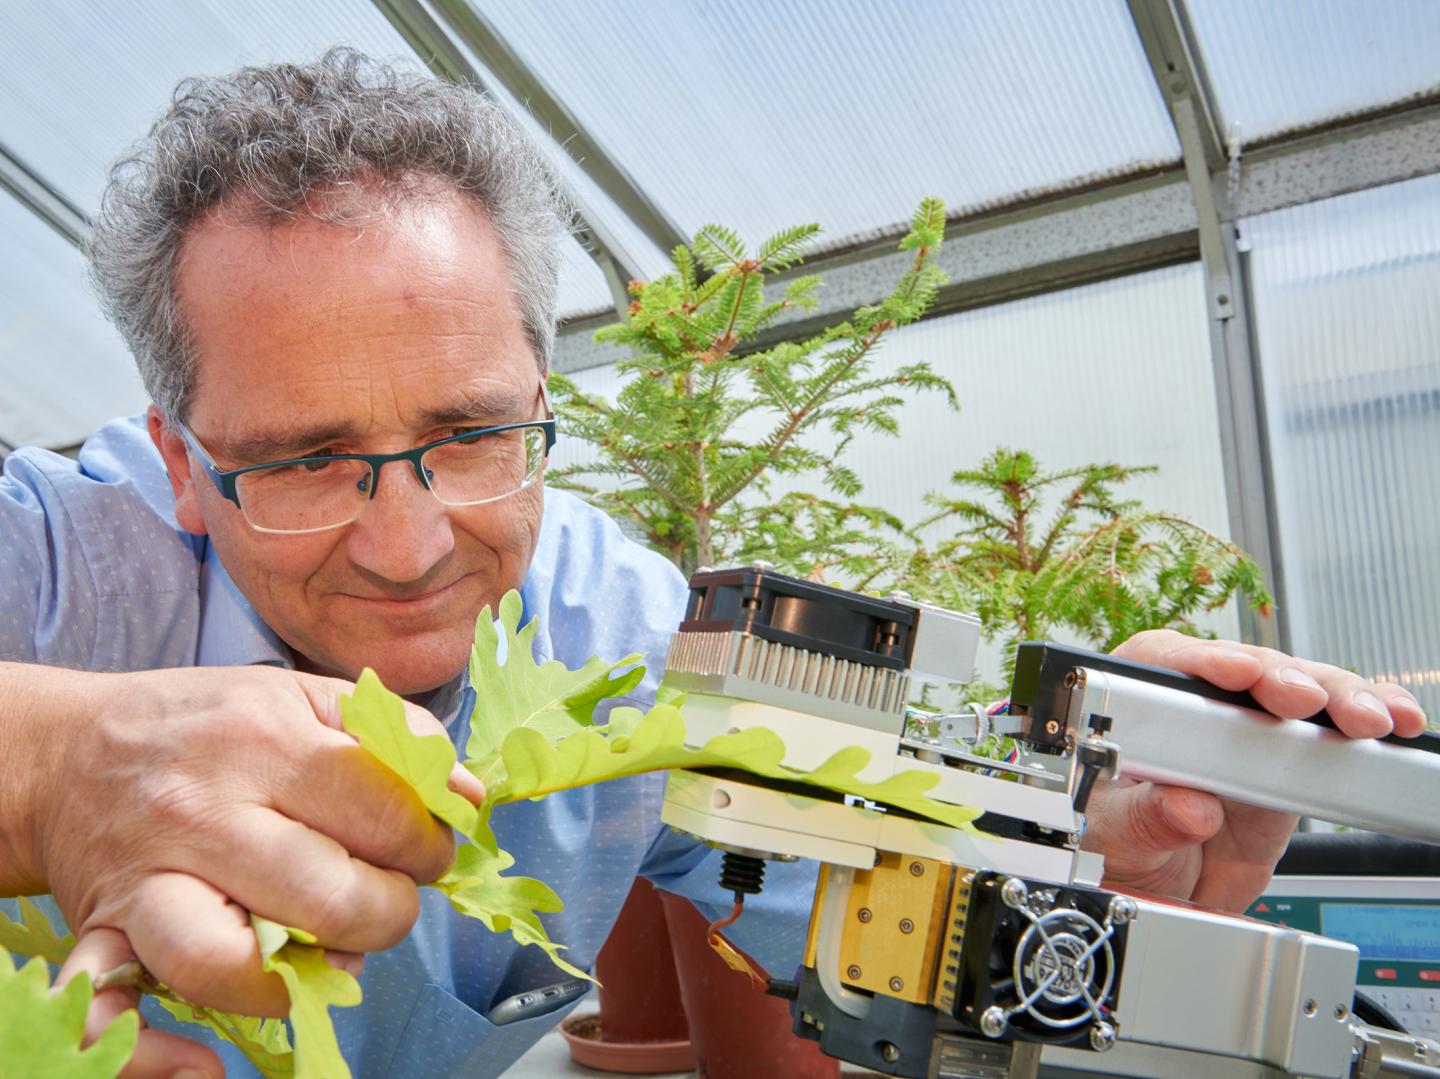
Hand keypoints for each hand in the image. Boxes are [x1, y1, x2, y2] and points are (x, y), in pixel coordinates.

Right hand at [27, 665, 483, 1074]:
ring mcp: (147, 877)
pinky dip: (156, 1053)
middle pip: (325, 894)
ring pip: (230, 961)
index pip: (381, 811)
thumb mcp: (303, 695)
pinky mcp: (104, 934)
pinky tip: (204, 1062)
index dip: (428, 843)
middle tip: (387, 899)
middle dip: (386, 912)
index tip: (429, 851)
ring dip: (302, 980)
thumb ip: (395, 734)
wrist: (71, 752)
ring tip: (331, 958)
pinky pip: (114, 1012)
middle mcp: (202, 809)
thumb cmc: (207, 725)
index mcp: (262, 738)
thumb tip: (466, 796)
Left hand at [1082, 630, 1426, 911]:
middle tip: (1304, 699)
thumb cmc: (1119, 843)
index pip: (1167, 662)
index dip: (1204, 663)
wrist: (1159, 889)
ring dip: (1337, 698)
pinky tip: (1394, 720)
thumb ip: (1147, 818)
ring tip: (1364, 717)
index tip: (1236, 674)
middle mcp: (1198, 702)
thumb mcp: (1115, 834)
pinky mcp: (1292, 758)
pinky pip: (1334, 728)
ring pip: (1300, 689)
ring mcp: (1250, 727)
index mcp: (1137, 702)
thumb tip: (1187, 807)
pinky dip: (1369, 719)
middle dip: (1281, 680)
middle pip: (1246, 668)